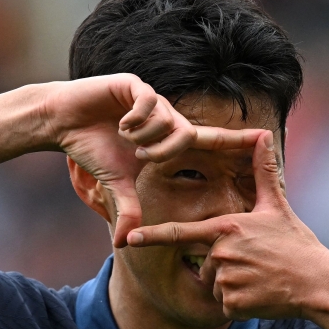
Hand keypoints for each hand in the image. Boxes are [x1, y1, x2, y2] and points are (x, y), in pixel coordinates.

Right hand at [43, 74, 262, 246]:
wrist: (63, 122)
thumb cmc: (92, 150)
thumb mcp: (115, 184)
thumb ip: (128, 210)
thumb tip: (121, 244)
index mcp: (169, 136)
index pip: (210, 139)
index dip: (236, 139)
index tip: (265, 137)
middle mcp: (166, 115)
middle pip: (185, 134)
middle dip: (162, 150)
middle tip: (139, 155)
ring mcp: (152, 98)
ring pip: (166, 120)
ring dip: (143, 136)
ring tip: (123, 136)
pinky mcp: (135, 85)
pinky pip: (148, 103)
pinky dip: (134, 120)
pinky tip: (119, 123)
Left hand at [126, 131, 328, 319]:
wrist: (318, 284)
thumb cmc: (297, 245)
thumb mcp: (278, 206)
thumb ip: (263, 172)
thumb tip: (263, 135)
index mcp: (226, 228)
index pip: (181, 233)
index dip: (152, 236)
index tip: (130, 239)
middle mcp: (222, 252)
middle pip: (205, 264)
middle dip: (225, 268)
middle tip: (257, 266)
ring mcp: (226, 279)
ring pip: (214, 286)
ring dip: (233, 287)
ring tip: (261, 279)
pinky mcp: (233, 304)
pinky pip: (225, 306)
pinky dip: (240, 304)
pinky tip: (261, 296)